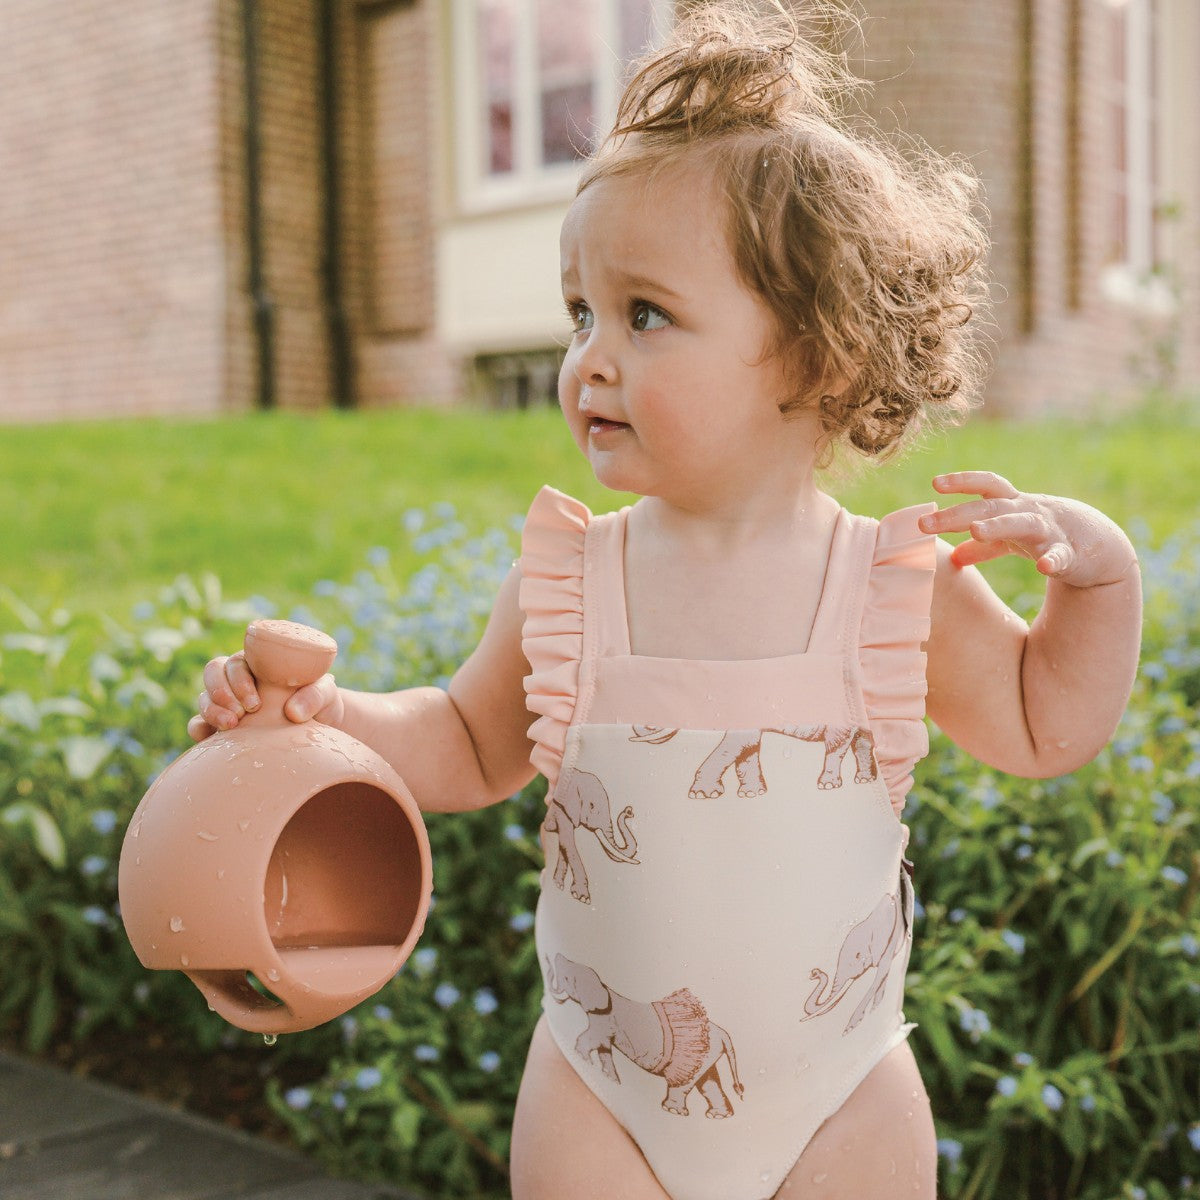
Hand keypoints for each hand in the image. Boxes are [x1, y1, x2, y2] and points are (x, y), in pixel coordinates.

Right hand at [186, 651, 342, 741]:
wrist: (321, 728)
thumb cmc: (322, 703)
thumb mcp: (326, 693)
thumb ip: (316, 695)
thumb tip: (293, 712)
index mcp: (258, 663)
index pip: (235, 662)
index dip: (238, 680)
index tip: (255, 703)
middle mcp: (238, 680)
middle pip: (213, 673)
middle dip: (220, 692)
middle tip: (239, 714)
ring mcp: (227, 703)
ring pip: (204, 698)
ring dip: (211, 711)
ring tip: (231, 726)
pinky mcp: (221, 727)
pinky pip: (198, 725)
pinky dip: (198, 729)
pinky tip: (209, 738)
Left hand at [918, 471, 1137, 587]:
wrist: (1101, 549)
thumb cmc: (1047, 537)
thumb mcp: (1012, 539)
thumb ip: (983, 547)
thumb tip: (952, 557)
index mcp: (1013, 505)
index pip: (986, 486)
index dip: (962, 482)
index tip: (935, 484)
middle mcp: (1029, 512)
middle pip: (991, 506)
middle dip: (958, 514)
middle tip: (926, 523)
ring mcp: (1050, 531)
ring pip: (1023, 523)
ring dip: (998, 525)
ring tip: (976, 530)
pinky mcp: (1071, 554)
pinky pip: (1061, 556)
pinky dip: (1053, 560)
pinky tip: (1044, 567)